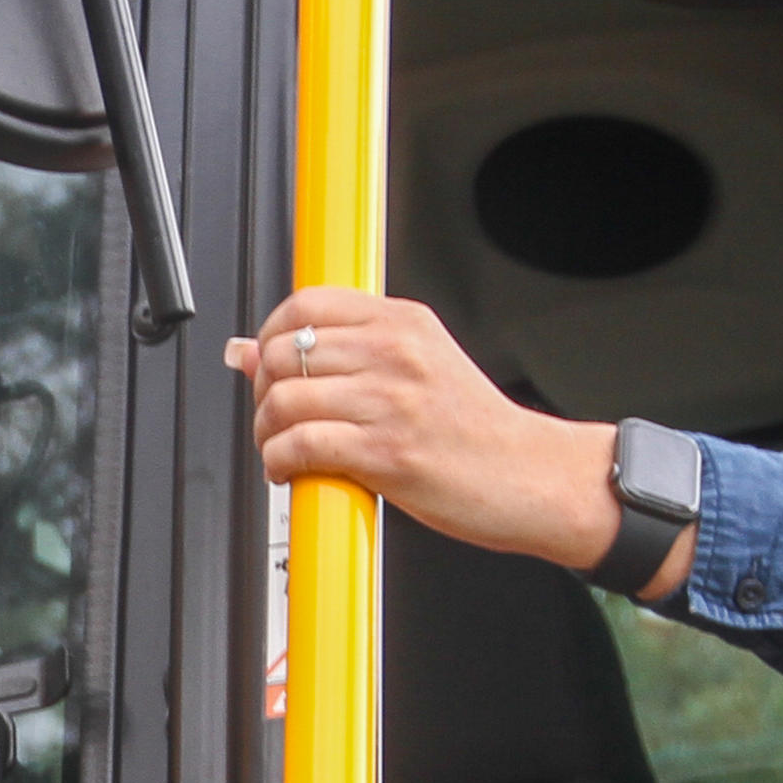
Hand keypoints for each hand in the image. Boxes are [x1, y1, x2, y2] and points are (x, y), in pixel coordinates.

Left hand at [225, 288, 678, 594]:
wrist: (532, 477)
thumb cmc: (477, 431)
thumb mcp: (419, 368)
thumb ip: (345, 354)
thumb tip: (250, 349)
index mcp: (404, 323)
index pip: (307, 305)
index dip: (270, 337)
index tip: (268, 365)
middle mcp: (396, 353)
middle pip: (286, 353)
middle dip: (263, 391)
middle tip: (274, 418)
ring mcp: (392, 402)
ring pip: (285, 400)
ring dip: (265, 432)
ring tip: (280, 449)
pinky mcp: (388, 453)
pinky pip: (302, 445)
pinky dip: (279, 461)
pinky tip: (289, 471)